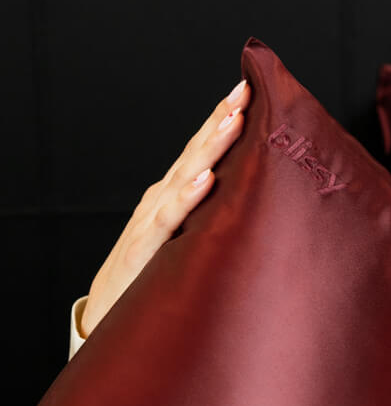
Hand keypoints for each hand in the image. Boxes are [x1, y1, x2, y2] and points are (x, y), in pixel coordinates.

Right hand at [79, 78, 251, 338]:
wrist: (110, 315)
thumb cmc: (157, 274)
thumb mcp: (192, 237)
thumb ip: (218, 217)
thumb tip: (267, 200)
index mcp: (177, 194)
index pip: (205, 149)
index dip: (225, 119)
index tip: (252, 90)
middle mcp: (165, 198)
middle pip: (197, 152)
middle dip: (222, 119)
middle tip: (248, 91)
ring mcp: (153, 220)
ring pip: (187, 177)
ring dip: (211, 147)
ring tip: (235, 120)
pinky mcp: (146, 249)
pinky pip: (170, 220)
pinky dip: (188, 198)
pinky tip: (207, 180)